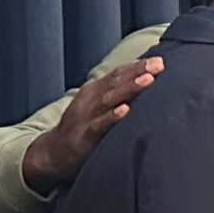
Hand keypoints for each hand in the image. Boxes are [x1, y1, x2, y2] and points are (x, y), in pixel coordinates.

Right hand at [21, 57, 162, 192]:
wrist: (54, 152)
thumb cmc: (84, 126)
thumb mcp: (97, 104)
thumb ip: (117, 92)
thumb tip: (147, 80)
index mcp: (95, 90)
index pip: (118, 74)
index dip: (138, 66)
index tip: (159, 60)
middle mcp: (91, 99)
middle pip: (117, 82)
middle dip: (138, 71)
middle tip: (159, 64)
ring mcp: (87, 116)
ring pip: (110, 99)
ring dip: (130, 88)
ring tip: (148, 79)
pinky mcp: (85, 135)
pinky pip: (99, 125)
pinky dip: (112, 117)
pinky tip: (125, 110)